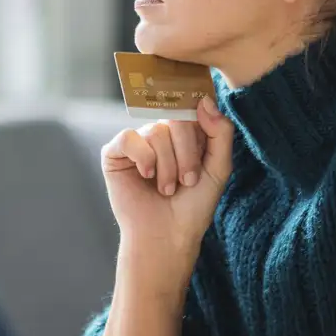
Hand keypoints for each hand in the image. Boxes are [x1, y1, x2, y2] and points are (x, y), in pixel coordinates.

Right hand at [101, 97, 233, 295]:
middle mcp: (161, 133)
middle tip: (187, 181)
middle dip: (187, 154)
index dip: (199, 129)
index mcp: (185, 134)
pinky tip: (147, 176)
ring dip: (167, 165)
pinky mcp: (115, 153)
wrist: (167, 235)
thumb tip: (204, 100)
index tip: (201, 157)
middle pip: (177, 119)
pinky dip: (143, 157)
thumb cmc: (193, 206)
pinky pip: (128, 137)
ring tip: (167, 188)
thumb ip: (220, 132)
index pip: (193, 110)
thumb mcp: (218, 168)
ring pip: (156, 131)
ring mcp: (137, 142)